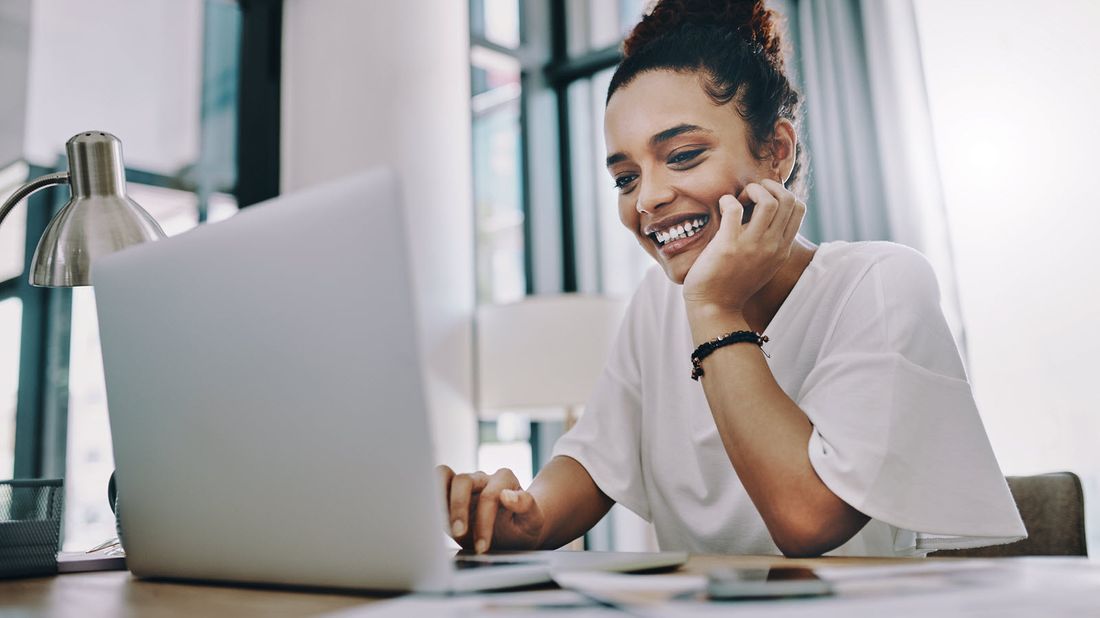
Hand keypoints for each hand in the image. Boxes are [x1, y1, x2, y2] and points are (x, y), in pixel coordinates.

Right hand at [436, 465, 545, 553]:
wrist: (515, 533)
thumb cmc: (524, 527)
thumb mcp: (533, 522)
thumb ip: (527, 506)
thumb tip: (507, 495)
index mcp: (505, 480)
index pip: (490, 495)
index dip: (484, 522)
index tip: (482, 547)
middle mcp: (483, 478)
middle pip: (463, 480)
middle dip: (459, 509)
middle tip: (459, 534)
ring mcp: (465, 484)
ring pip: (444, 475)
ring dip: (439, 498)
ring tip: (440, 522)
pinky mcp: (449, 495)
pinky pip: (435, 485)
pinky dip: (431, 499)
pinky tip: (433, 520)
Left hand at [682, 179, 805, 314]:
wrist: (715, 307)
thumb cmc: (733, 283)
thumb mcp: (763, 264)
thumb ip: (770, 243)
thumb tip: (766, 214)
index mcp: (782, 249)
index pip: (799, 208)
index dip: (781, 194)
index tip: (762, 201)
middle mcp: (773, 246)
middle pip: (788, 199)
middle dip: (768, 187)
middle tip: (750, 196)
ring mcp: (752, 245)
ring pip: (768, 200)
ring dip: (752, 191)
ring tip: (738, 200)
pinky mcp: (729, 244)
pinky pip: (734, 208)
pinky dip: (728, 200)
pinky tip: (722, 206)